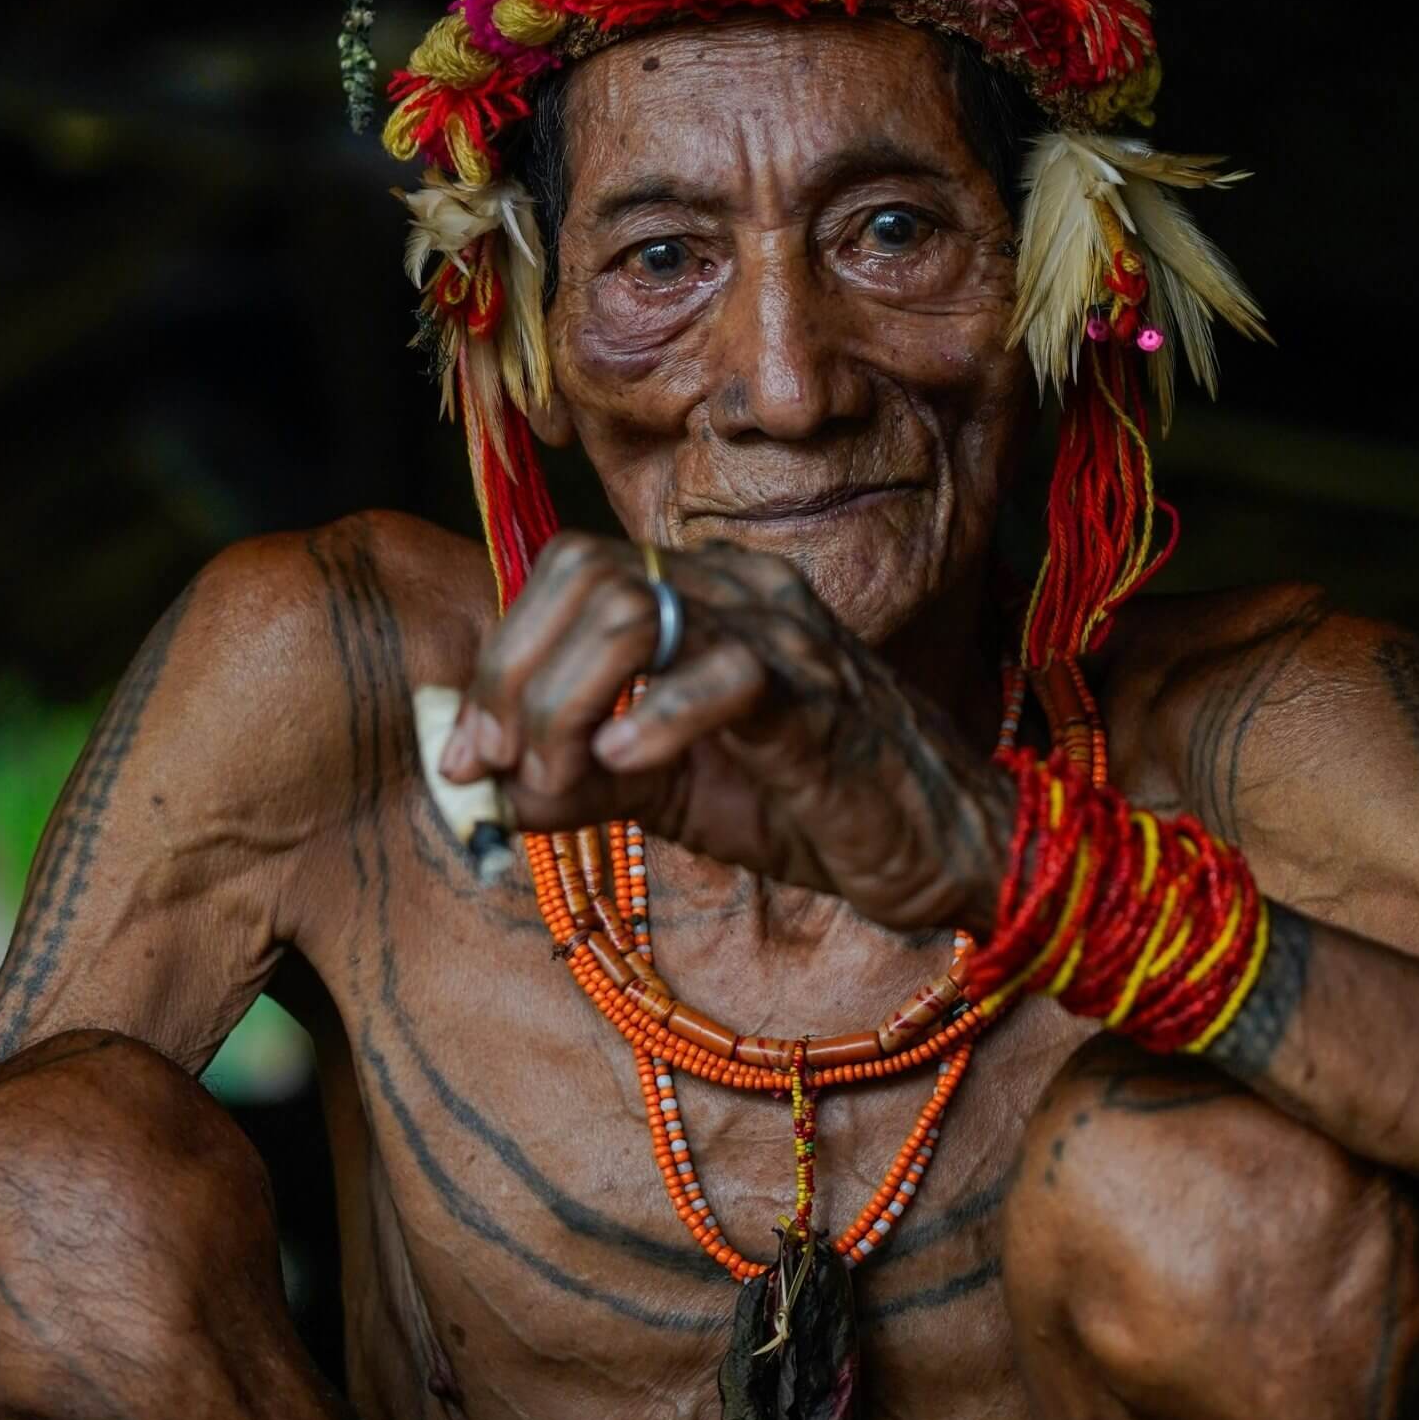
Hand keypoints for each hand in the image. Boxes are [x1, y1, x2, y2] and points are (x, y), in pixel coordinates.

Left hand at [438, 533, 1012, 933]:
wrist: (950, 848)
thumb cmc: (813, 804)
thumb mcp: (672, 790)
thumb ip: (582, 775)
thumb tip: (487, 784)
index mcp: (704, 593)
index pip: (567, 571)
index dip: (501, 655)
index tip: (469, 756)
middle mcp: (740, 589)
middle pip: (582, 574)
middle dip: (515, 676)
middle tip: (500, 768)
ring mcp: (783, 634)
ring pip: (631, 613)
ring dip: (565, 703)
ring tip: (568, 781)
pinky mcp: (819, 697)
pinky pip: (723, 676)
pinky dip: (654, 718)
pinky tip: (623, 762)